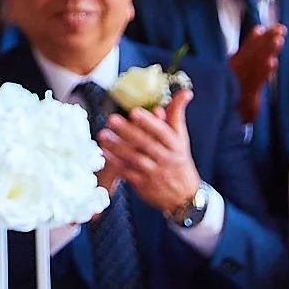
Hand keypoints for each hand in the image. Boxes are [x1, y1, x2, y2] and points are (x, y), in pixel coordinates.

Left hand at [96, 95, 200, 219]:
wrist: (184, 196)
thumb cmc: (178, 159)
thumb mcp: (181, 138)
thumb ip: (177, 114)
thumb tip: (186, 92)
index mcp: (175, 145)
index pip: (163, 132)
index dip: (149, 122)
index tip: (134, 112)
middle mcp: (165, 159)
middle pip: (146, 144)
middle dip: (128, 132)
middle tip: (111, 119)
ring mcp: (154, 173)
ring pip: (134, 158)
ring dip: (117, 146)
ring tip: (103, 134)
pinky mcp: (143, 184)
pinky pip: (127, 172)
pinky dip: (115, 162)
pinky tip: (103, 151)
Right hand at [234, 21, 284, 126]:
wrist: (218, 117)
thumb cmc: (227, 97)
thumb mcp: (230, 79)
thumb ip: (239, 62)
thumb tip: (249, 46)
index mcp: (232, 67)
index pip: (245, 49)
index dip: (254, 38)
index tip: (262, 28)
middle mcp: (236, 72)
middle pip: (253, 53)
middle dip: (267, 40)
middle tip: (280, 28)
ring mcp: (242, 82)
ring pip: (257, 63)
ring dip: (268, 51)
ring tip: (279, 40)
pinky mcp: (248, 94)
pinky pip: (257, 80)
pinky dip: (265, 71)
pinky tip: (272, 62)